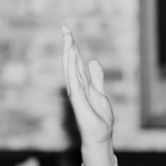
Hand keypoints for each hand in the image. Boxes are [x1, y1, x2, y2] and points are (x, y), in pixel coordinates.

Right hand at [61, 25, 114, 165]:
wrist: (100, 135)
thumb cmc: (99, 118)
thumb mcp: (100, 93)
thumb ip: (96, 78)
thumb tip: (92, 61)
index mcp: (82, 84)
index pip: (76, 62)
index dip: (72, 47)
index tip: (68, 32)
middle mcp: (76, 87)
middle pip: (71, 63)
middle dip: (68, 46)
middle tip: (65, 30)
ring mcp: (77, 94)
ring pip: (71, 71)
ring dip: (69, 56)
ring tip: (68, 40)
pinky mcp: (79, 103)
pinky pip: (75, 85)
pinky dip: (73, 74)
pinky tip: (72, 62)